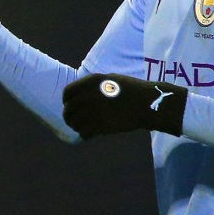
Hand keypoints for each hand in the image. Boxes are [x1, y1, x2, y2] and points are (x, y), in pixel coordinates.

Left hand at [62, 73, 186, 138]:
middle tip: (72, 121)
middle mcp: (89, 95)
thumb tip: (79, 96)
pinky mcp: (101, 125)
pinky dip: (84, 134)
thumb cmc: (131, 90)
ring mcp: (94, 111)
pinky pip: (84, 132)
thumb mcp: (110, 79)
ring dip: (75, 126)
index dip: (66, 101)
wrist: (147, 103)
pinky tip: (88, 135)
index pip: (67, 92)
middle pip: (69, 109)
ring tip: (81, 128)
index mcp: (91, 81)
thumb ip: (93, 86)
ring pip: (75, 123)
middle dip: (69, 117)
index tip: (68, 106)